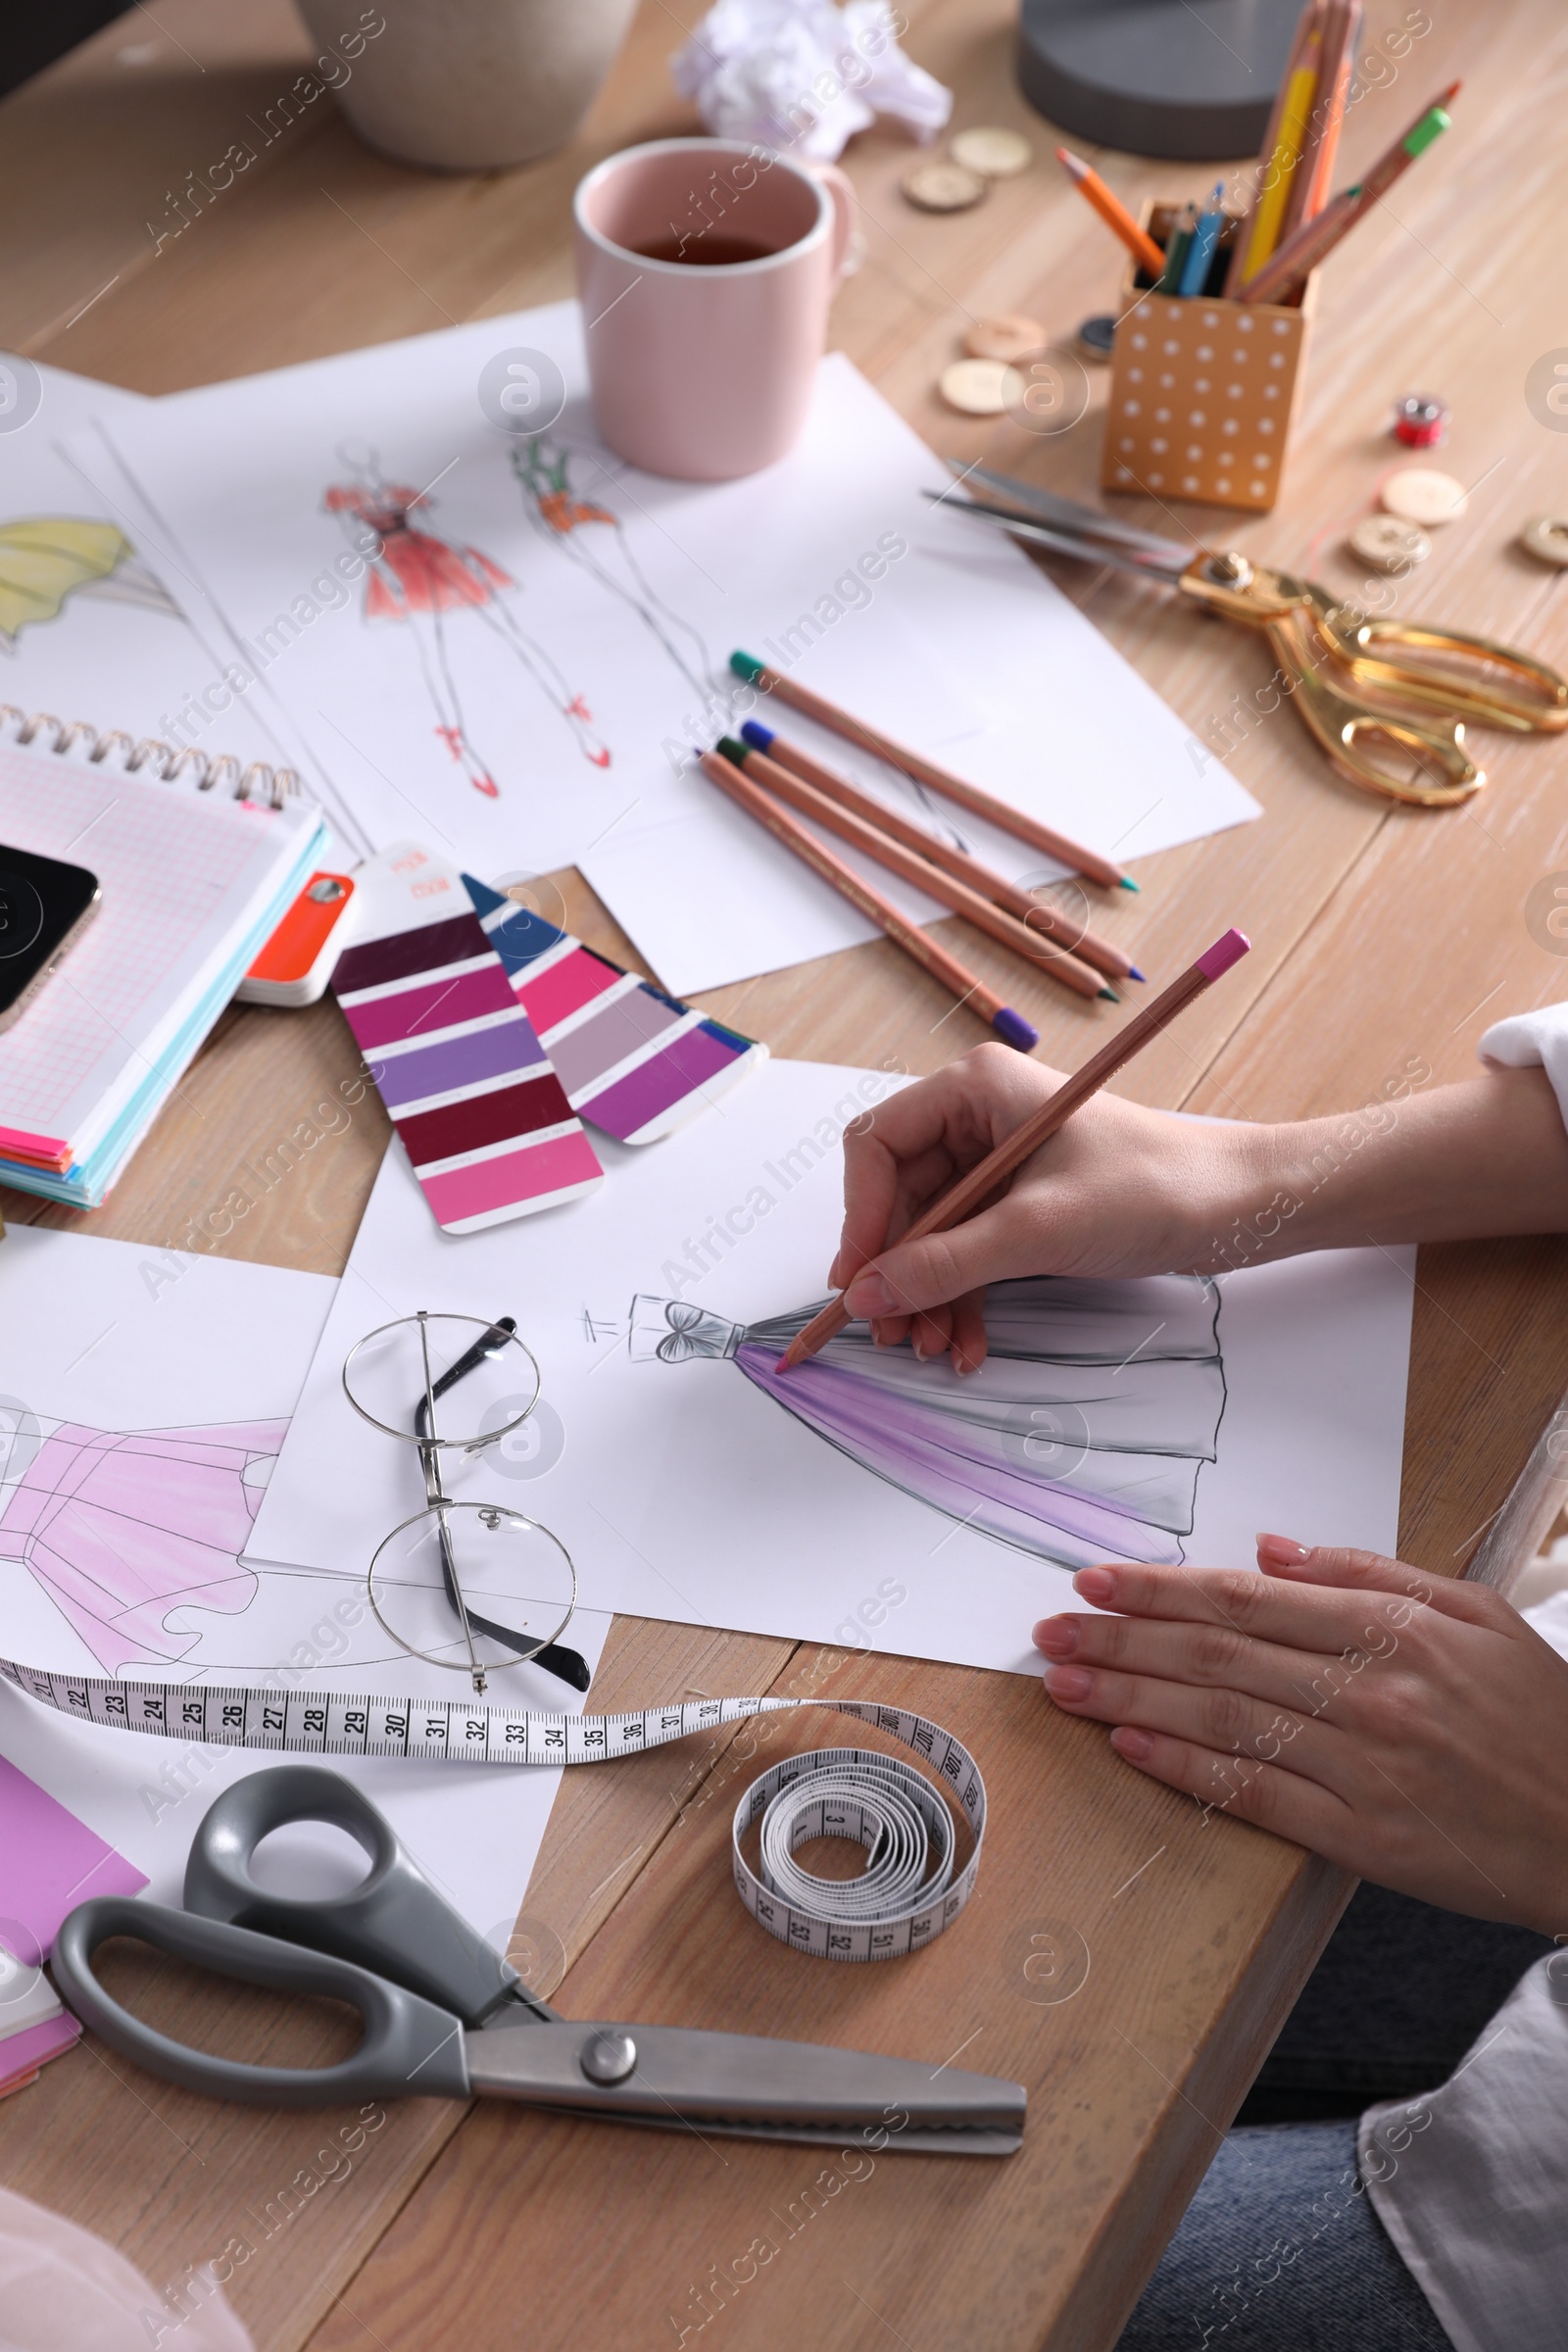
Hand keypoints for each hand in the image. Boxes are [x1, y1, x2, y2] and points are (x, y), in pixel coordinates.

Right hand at [828, 1044, 1259, 1371]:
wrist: (1238, 1207)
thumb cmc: (1155, 1187)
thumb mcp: (1038, 1230)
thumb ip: (946, 1263)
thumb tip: (867, 1295)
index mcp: (975, 1089)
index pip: (878, 1145)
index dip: (861, 1216)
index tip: (860, 1280)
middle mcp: (978, 1119)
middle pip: (900, 1198)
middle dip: (897, 1271)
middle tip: (892, 1332)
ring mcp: (999, 1163)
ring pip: (931, 1235)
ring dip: (927, 1295)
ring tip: (933, 1348)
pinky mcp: (1022, 1204)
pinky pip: (967, 1252)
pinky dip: (961, 1297)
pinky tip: (966, 1341)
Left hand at [1032, 1536, 1567, 1934]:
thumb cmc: (1539, 1716)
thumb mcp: (1474, 1613)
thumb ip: (1370, 1573)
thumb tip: (1275, 1549)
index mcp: (1395, 1631)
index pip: (1248, 1600)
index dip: (1162, 1589)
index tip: (1097, 1581)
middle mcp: (1371, 1695)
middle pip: (1217, 1657)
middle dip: (1122, 1640)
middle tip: (1052, 1631)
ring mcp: (1364, 1770)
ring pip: (1223, 1722)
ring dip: (1132, 1701)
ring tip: (1067, 1685)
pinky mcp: (1365, 1839)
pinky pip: (1256, 1796)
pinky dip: (1187, 1770)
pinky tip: (1132, 1748)